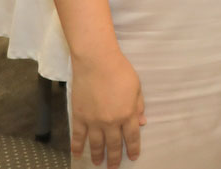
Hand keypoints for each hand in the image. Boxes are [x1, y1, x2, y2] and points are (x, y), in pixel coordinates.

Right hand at [69, 50, 145, 167]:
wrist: (96, 62)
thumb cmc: (120, 71)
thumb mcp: (136, 88)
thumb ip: (138, 106)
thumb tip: (142, 122)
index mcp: (127, 114)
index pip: (132, 137)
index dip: (133, 148)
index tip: (133, 157)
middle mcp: (111, 122)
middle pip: (114, 144)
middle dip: (115, 158)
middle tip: (114, 168)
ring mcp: (93, 121)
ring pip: (96, 144)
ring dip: (97, 155)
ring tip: (98, 164)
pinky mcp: (79, 117)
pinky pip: (78, 136)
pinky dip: (77, 147)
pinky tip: (78, 155)